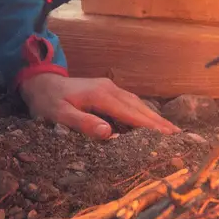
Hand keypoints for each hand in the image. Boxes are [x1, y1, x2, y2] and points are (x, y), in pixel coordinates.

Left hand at [20, 72, 178, 138]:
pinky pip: (130, 103)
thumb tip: (109, 133)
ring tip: (170, 131)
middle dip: (159, 122)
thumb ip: (83, 123)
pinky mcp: (107, 90)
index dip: (151, 126)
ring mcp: (110, 88)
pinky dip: (143, 113)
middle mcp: (110, 89)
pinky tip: (149, 121)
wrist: (38, 81)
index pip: (132, 114)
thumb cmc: (47, 101)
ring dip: (154, 118)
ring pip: (137, 104)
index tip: (169, 137)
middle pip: (140, 108)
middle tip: (179, 136)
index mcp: (101, 95)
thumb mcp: (59, 115)